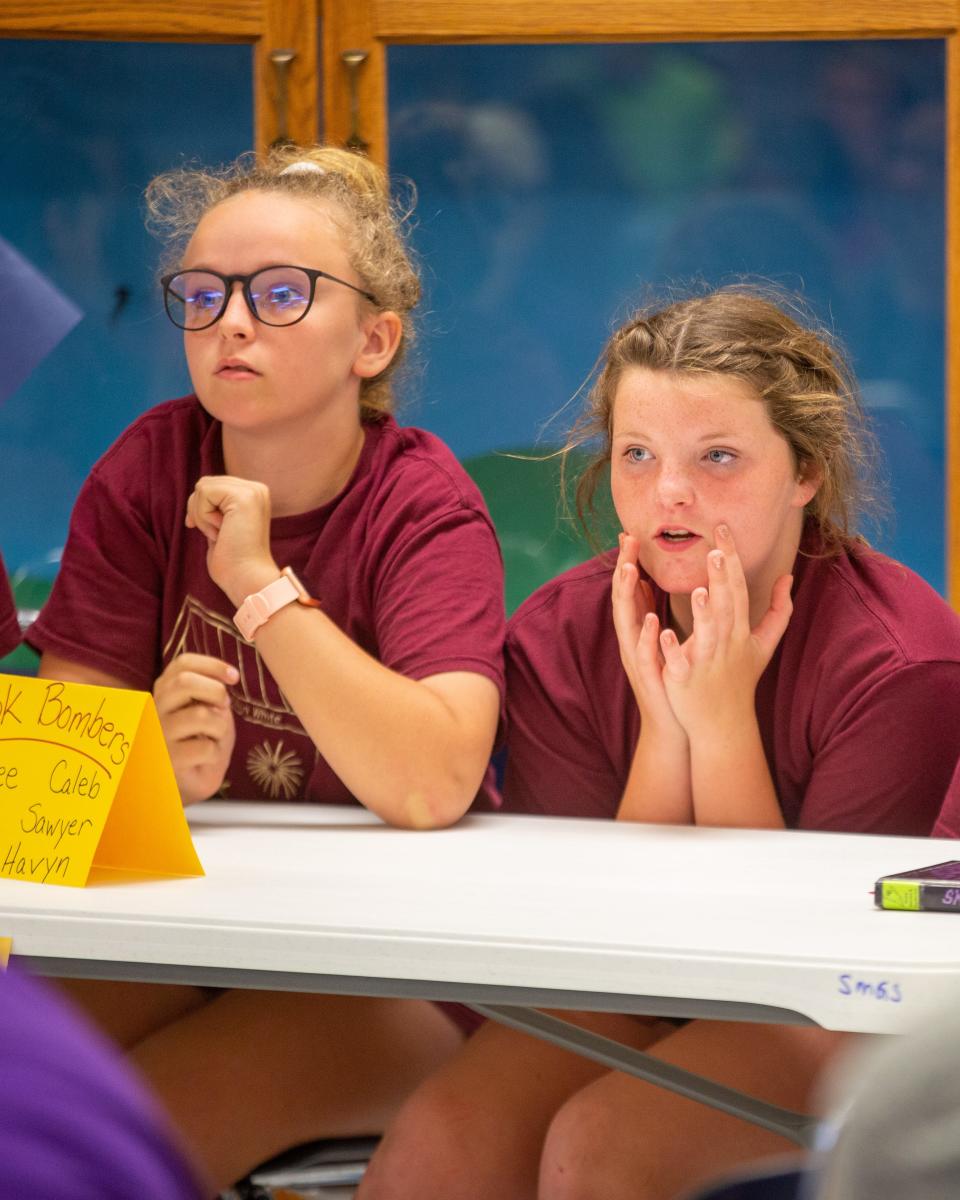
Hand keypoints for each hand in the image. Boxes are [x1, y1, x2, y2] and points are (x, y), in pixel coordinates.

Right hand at [153, 654, 238, 804]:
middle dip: (216, 691)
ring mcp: (157, 736)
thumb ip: (211, 696)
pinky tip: (205, 760)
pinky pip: (205, 748)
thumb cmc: (197, 746)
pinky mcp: (166, 761)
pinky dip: (216, 753)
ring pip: (200, 715)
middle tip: (223, 707)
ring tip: (214, 739)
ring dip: (220, 727)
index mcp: (164, 692)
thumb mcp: (208, 714)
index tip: (234, 676)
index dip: (212, 664)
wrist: (181, 787)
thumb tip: (222, 686)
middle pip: (184, 682)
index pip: (182, 664)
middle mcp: (154, 710)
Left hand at [186, 475, 277, 603]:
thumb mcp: (221, 526)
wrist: (246, 579)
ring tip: (221, 534)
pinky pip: (204, 493)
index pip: (212, 486)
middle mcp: (257, 489)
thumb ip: (215, 509)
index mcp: (254, 496)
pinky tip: (220, 533)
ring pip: (203, 487)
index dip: (201, 508)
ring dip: (202, 515)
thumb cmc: (232, 562)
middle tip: (218, 535)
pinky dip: (203, 516)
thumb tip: (194, 498)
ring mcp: (253, 491)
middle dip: (200, 511)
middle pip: (205, 483)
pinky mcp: (244, 497)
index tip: (210, 532)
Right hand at [612, 533, 684, 738]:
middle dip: (622, 569)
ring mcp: (637, 659)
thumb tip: (640, 579)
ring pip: (626, 623)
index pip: (628, 590)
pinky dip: (645, 636)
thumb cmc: (669, 680)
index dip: (626, 562)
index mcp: (637, 630)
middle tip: (626, 542)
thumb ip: (645, 610)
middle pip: (622, 599)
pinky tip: (650, 620)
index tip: (629, 535)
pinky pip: (644, 654)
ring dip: (625, 596)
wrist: (673, 724)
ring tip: (628, 570)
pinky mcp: (647, 677)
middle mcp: (632, 641)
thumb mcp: (655, 639)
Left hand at [658, 524, 792, 736]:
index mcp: (740, 630)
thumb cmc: (740, 679)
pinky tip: (660, 632)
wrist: (724, 724)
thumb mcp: (764, 644)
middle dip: (721, 578)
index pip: (736, 588)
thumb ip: (778, 610)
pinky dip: (671, 648)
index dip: (731, 559)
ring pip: (707, 634)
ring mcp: (706, 661)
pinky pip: (678, 662)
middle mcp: (726, 643)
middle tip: (716, 548)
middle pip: (725, 606)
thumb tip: (788, 578)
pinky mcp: (685, 680)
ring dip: (703, 612)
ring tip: (698, 588)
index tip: (723, 529)